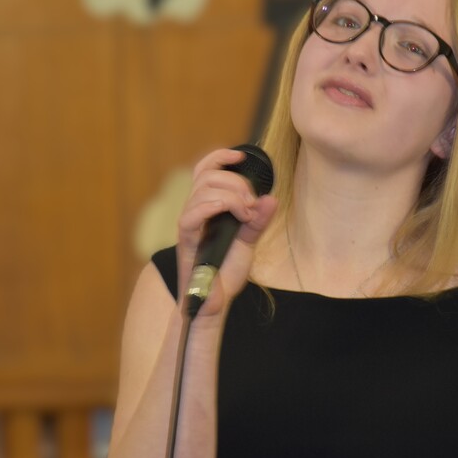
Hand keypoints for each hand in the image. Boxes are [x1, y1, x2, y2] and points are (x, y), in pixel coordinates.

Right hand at [176, 148, 277, 318]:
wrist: (215, 301)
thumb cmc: (225, 272)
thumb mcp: (248, 242)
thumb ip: (258, 221)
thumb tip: (271, 199)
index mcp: (206, 207)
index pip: (205, 169)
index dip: (220, 156)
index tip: (240, 155)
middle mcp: (194, 211)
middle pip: (208, 175)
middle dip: (237, 182)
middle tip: (253, 205)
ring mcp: (189, 223)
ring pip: (203, 189)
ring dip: (232, 195)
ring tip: (247, 215)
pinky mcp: (186, 237)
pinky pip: (193, 212)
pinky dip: (216, 206)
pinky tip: (235, 214)